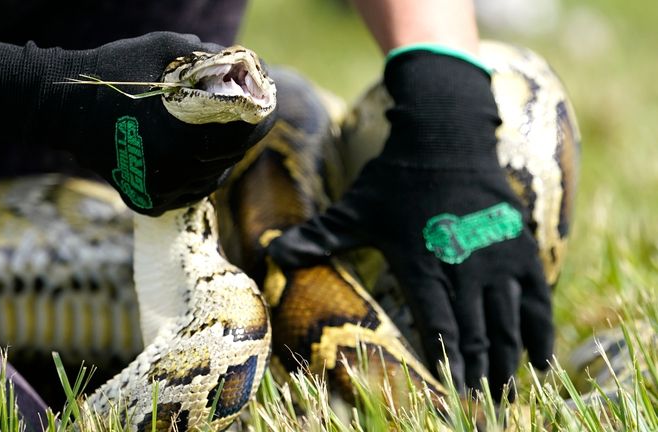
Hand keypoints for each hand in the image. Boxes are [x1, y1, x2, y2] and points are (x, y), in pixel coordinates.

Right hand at [0, 31, 272, 214]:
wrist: (61, 107)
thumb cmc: (112, 72)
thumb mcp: (163, 49)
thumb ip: (205, 56)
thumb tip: (238, 63)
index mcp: (186, 133)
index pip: (245, 134)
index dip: (261, 120)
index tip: (264, 108)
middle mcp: (177, 168)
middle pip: (231, 158)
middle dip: (241, 138)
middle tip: (244, 122)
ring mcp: (160, 188)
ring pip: (211, 179)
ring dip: (221, 160)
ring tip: (219, 140)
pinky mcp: (145, 198)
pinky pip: (185, 195)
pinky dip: (195, 180)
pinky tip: (196, 162)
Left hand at [267, 49, 551, 396]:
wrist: (446, 135)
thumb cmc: (396, 176)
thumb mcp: (354, 208)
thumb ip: (318, 236)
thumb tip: (272, 254)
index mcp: (422, 264)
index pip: (439, 325)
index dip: (448, 363)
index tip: (453, 396)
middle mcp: (464, 267)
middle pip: (476, 334)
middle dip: (479, 374)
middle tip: (482, 409)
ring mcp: (497, 258)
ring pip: (507, 323)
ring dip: (508, 362)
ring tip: (506, 394)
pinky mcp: (521, 247)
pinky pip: (537, 299)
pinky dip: (540, 332)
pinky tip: (541, 360)